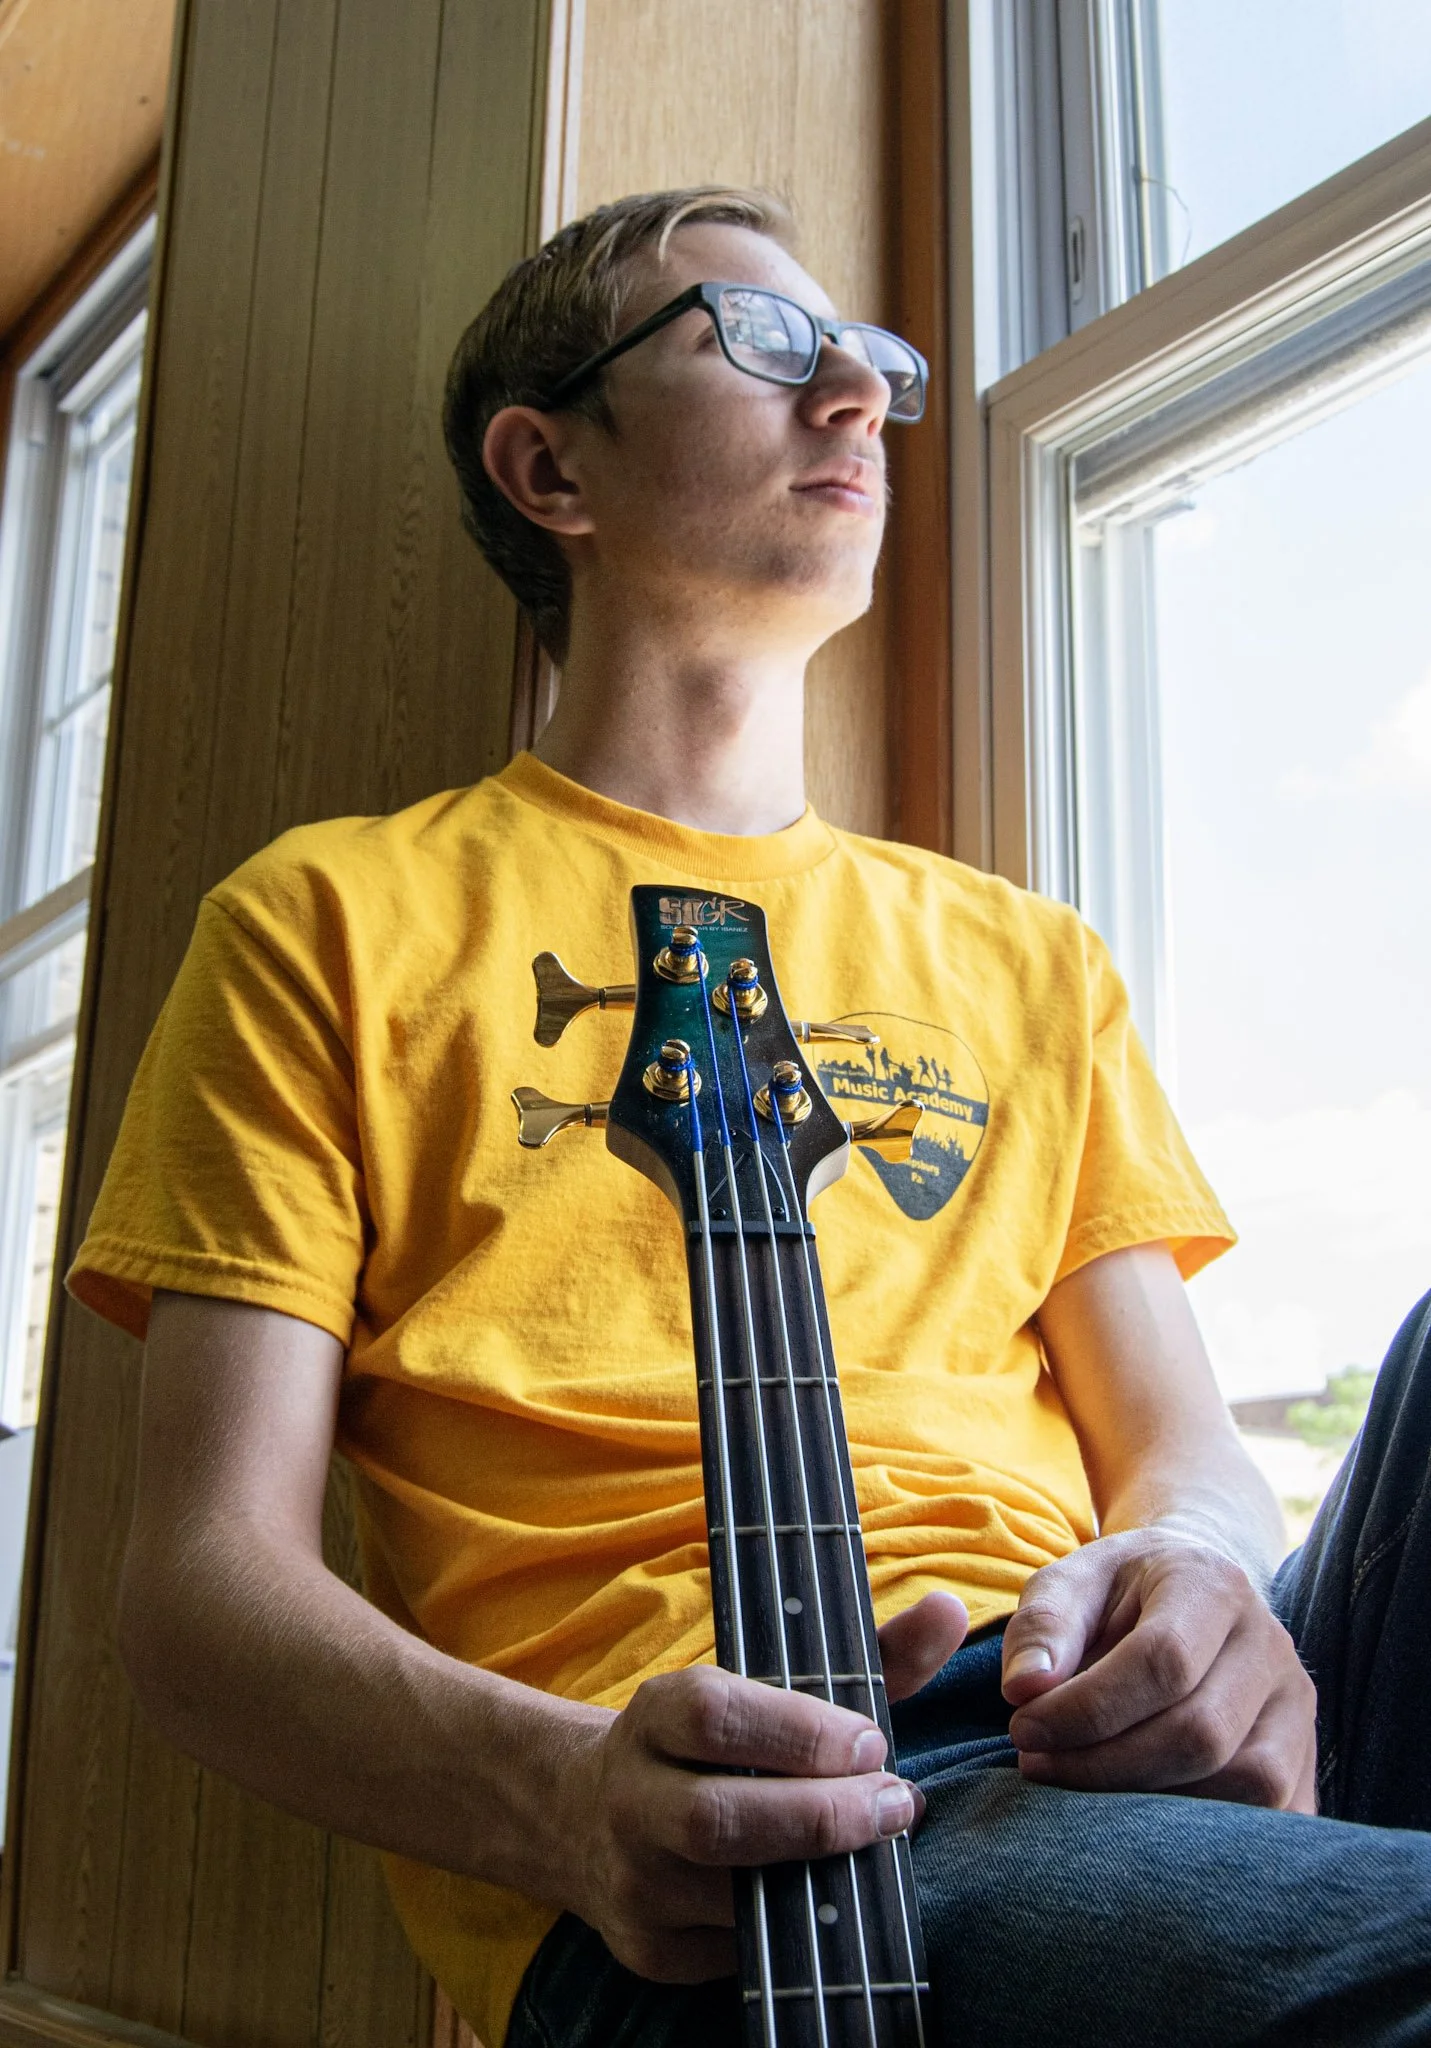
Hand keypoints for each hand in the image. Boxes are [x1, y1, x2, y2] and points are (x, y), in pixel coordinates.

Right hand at [563, 1592, 965, 1981]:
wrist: (591, 1816)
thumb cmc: (717, 1743)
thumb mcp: (776, 1689)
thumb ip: (869, 1655)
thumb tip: (949, 1611)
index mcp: (655, 1714)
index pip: (713, 1716)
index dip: (797, 1731)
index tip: (870, 1742)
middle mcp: (631, 1798)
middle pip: (718, 1819)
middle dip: (820, 1817)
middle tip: (895, 1805)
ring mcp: (634, 1881)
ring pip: (729, 1897)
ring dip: (819, 1880)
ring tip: (877, 1852)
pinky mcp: (649, 1949)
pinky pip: (733, 1954)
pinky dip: (795, 1931)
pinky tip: (831, 1903)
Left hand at [1001, 1530, 1316, 1812]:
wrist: (1192, 1590)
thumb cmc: (1120, 1592)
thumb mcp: (1072, 1580)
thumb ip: (1043, 1625)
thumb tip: (1025, 1690)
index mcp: (1213, 1585)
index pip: (1163, 1661)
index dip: (1088, 1709)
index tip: (1024, 1728)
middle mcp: (1271, 1645)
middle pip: (1201, 1734)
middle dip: (1106, 1766)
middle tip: (1037, 1764)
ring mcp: (1297, 1707)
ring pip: (1245, 1787)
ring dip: (1149, 1805)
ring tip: (1081, 1789)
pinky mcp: (1305, 1760)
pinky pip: (1272, 1819)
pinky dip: (1201, 1832)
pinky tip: (1136, 1817)